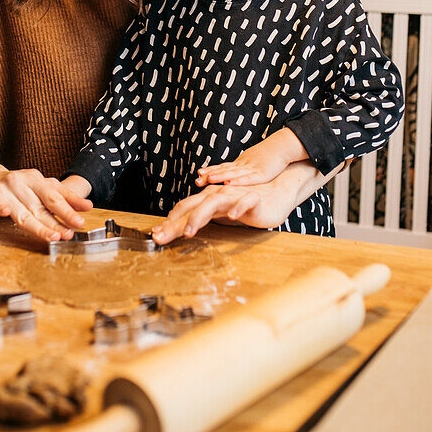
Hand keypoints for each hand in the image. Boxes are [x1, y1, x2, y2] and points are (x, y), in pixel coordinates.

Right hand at [0, 153, 91, 242]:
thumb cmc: (19, 186)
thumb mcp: (42, 187)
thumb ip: (64, 196)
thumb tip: (88, 206)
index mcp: (36, 179)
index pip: (55, 196)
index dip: (68, 210)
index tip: (80, 221)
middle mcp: (21, 183)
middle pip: (41, 207)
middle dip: (56, 222)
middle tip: (68, 234)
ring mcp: (4, 191)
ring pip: (22, 212)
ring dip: (37, 225)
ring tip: (52, 236)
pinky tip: (5, 212)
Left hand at [153, 159, 328, 243]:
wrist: (276, 194)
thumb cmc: (246, 205)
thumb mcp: (220, 214)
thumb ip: (204, 218)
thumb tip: (183, 229)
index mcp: (208, 198)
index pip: (184, 209)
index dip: (169, 222)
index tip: (155, 235)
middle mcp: (217, 194)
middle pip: (192, 207)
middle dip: (174, 223)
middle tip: (160, 237)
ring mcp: (234, 195)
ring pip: (213, 203)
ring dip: (199, 217)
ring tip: (188, 232)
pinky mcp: (253, 199)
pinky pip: (245, 202)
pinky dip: (237, 208)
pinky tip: (231, 216)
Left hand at [195, 127, 307, 187]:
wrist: (284, 146)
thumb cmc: (272, 155)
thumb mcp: (255, 161)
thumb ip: (246, 168)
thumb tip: (237, 175)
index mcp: (243, 162)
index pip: (224, 167)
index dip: (211, 170)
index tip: (198, 174)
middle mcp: (244, 164)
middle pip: (224, 170)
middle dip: (210, 175)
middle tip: (197, 180)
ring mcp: (252, 168)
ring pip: (233, 173)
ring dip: (219, 177)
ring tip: (207, 179)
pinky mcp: (262, 173)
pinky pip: (248, 179)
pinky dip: (238, 182)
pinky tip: (228, 184)